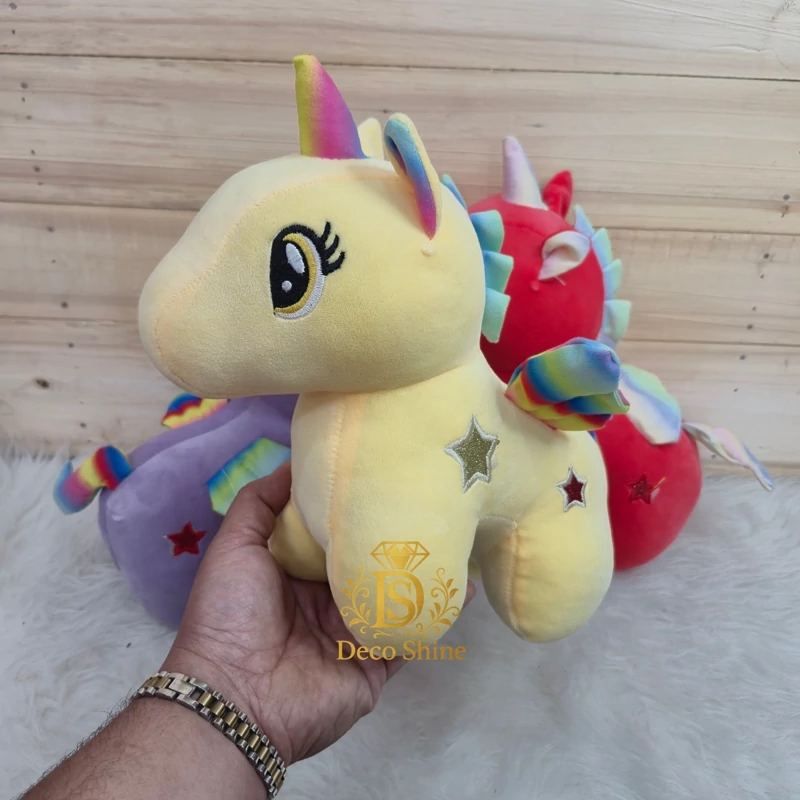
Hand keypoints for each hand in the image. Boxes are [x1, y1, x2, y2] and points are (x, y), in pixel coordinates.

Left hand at [163, 462, 474, 765]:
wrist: (235, 695)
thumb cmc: (230, 613)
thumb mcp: (235, 546)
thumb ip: (259, 504)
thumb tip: (295, 463)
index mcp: (296, 572)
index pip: (335, 533)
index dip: (355, 507)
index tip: (384, 475)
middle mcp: (328, 599)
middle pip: (369, 561)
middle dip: (396, 535)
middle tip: (433, 499)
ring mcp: (354, 632)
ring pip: (397, 595)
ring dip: (425, 570)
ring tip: (459, 535)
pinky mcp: (375, 662)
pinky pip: (412, 635)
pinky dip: (438, 614)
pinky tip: (463, 587)